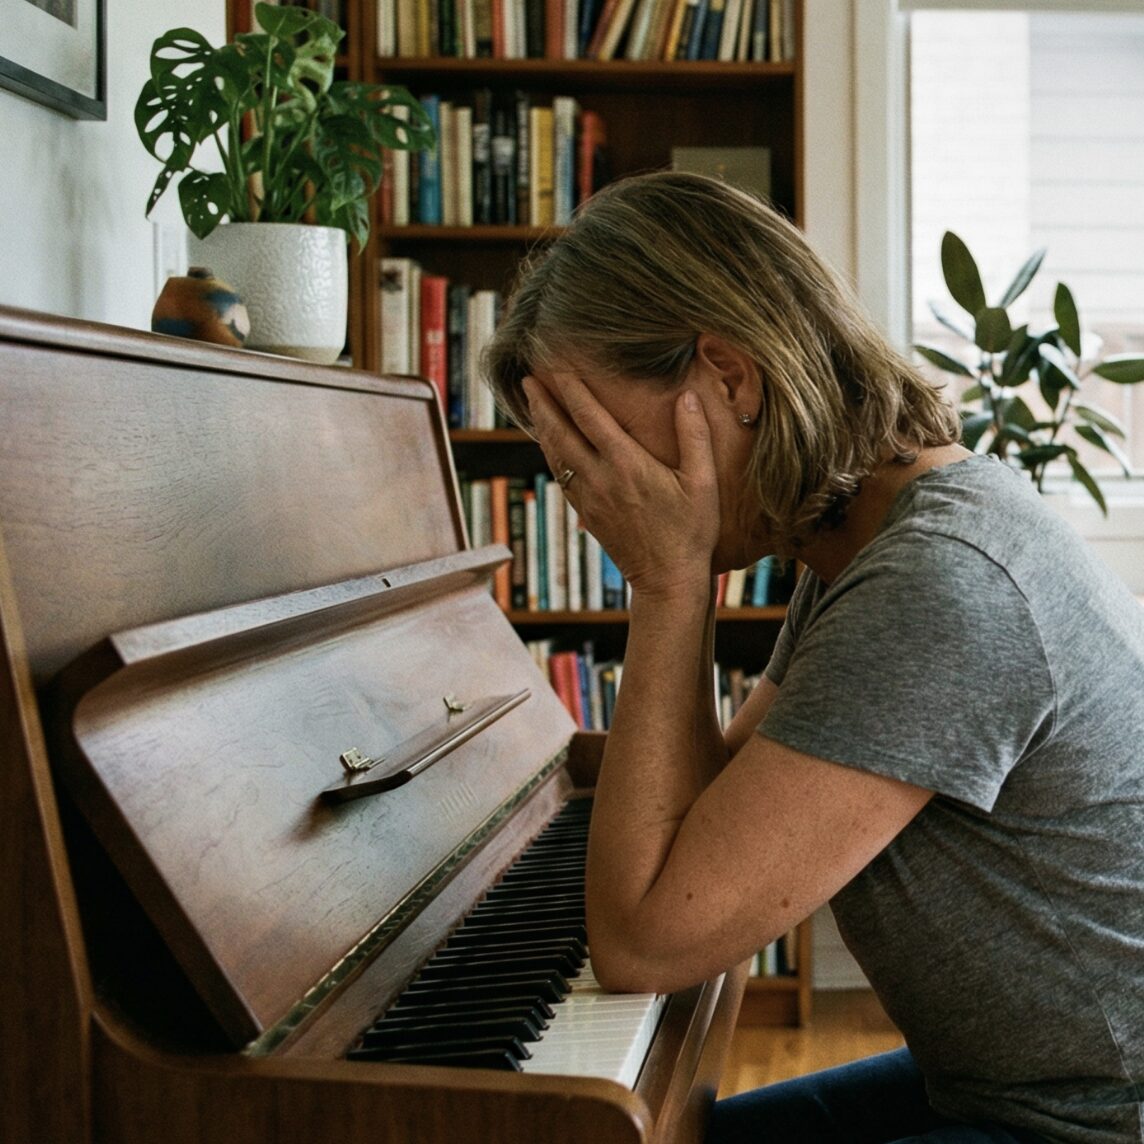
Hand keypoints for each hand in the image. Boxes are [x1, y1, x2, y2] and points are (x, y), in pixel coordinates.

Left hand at [523, 372, 720, 602]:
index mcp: (627, 464)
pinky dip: (551, 455)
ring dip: (542, 427)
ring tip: (532, 404)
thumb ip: (695, 435)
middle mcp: (601, 478)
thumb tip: (687, 396)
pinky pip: (561, 477)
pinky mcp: (587, 514)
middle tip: (526, 379)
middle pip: (561, 432)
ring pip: (556, 456)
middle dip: (542, 403)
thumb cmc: (691, 531)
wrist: (667, 580)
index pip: (590, 416)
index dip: (571, 388)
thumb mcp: (703, 482)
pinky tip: (550, 446)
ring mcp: (590, 498)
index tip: (557, 367)